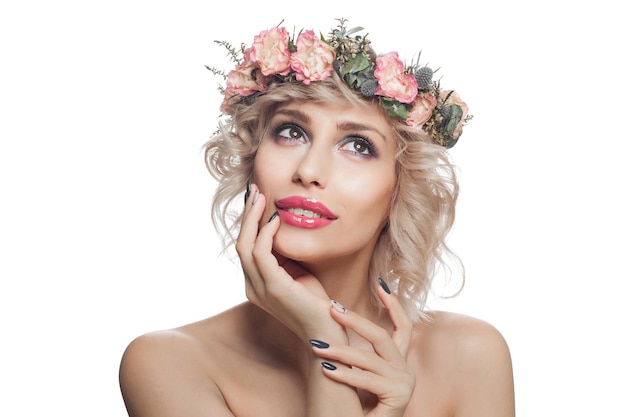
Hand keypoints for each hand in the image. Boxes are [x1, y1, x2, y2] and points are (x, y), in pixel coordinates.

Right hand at [235, 184, 341, 340]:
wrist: (328, 331)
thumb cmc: (316, 302)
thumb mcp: (297, 272)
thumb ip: (285, 255)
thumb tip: (283, 228)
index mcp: (256, 283)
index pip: (246, 247)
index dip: (250, 221)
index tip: (258, 198)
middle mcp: (252, 286)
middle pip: (240, 243)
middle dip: (247, 215)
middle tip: (255, 189)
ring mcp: (260, 289)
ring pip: (245, 246)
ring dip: (253, 218)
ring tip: (262, 196)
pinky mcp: (273, 288)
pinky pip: (262, 254)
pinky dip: (267, 233)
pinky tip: (276, 218)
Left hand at [311, 282, 415, 416]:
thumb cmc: (351, 407)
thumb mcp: (353, 372)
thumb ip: (352, 350)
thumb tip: (333, 314)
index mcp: (398, 363)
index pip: (402, 327)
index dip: (394, 305)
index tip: (380, 285)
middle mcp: (406, 371)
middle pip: (383, 336)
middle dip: (355, 321)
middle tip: (331, 308)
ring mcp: (405, 384)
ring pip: (371, 358)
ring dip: (340, 351)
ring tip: (316, 346)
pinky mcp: (399, 397)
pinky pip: (368, 380)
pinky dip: (345, 375)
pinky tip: (326, 370)